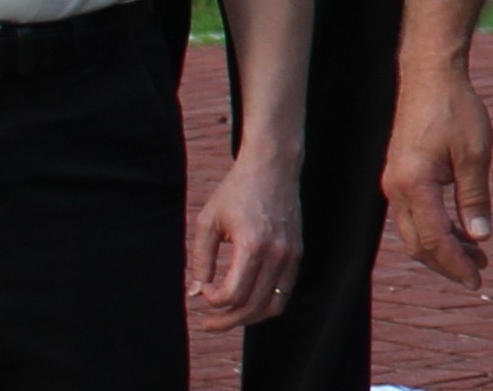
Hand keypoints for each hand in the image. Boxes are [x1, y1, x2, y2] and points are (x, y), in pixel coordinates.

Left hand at [188, 153, 304, 331]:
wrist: (273, 168)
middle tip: (207, 324)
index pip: (233, 294)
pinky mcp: (297, 253)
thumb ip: (201, 259)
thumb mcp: (208, 222)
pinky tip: (248, 302)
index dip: (213, 301)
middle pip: (253, 306)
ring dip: (249, 318)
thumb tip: (195, 292)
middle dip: (227, 320)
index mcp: (253, 245)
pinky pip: (285, 291)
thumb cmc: (236, 191)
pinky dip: (266, 304)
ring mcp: (291, 255)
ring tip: (228, 319)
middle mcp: (277, 253)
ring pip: (273, 305)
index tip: (202, 291)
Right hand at [380, 66, 492, 289]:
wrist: (430, 78)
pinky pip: (416, 215)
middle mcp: (396, 189)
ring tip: (477, 255)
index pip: (434, 239)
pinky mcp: (400, 177)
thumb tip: (480, 238)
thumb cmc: (455, 110)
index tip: (478, 279)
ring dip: (443, 248)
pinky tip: (461, 233)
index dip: (456, 263)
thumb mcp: (475, 155)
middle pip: (419, 244)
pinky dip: (437, 229)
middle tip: (479, 274)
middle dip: (448, 263)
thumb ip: (475, 199)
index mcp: (413, 185)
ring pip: (415, 232)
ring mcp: (394, 184)